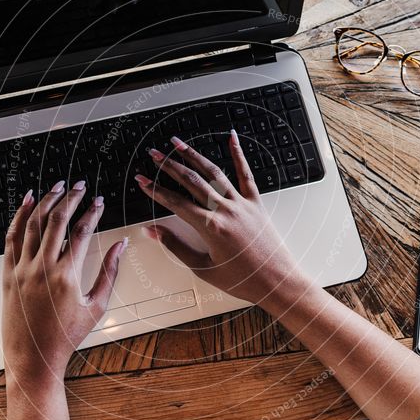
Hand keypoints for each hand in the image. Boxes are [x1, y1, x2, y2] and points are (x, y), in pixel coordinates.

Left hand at [1, 180, 126, 379]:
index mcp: (66, 276)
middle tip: (80, 186)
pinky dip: (19, 217)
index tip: (99, 202)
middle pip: (57, 220)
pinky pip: (12, 238)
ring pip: (33, 224)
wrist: (33, 356)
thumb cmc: (65, 336)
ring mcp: (22, 269)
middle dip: (71, 198)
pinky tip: (26, 203)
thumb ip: (110, 272)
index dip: (93, 212)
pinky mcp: (9, 273)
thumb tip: (121, 246)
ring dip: (45, 201)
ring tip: (56, 187)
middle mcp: (42, 269)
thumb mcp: (97, 306)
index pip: (82, 231)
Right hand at [135, 131, 306, 305]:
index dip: (155, 190)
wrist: (277, 281)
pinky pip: (246, 174)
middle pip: (191, 181)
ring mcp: (242, 204)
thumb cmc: (243, 280)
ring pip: (214, 173)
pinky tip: (232, 138)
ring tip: (178, 143)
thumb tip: (154, 232)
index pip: (175, 203)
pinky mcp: (256, 203)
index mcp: (210, 228)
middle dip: (169, 165)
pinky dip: (238, 154)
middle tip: (154, 154)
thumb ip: (176, 247)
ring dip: (194, 156)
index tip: (142, 180)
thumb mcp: (203, 268)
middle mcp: (225, 211)